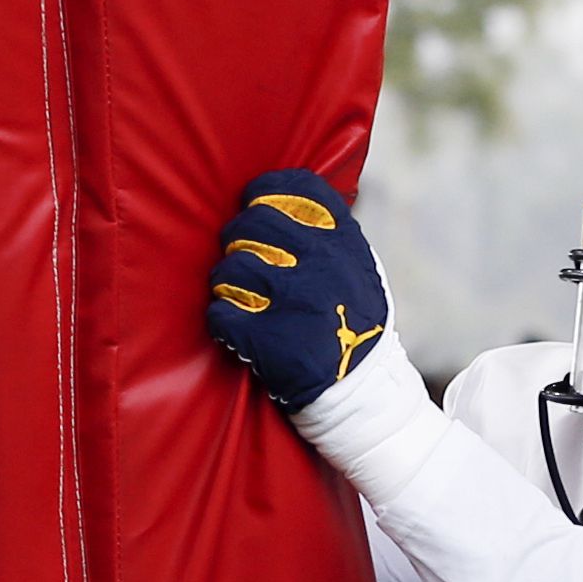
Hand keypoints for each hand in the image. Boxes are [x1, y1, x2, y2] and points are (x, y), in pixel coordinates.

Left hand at [206, 170, 391, 411]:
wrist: (363, 393)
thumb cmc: (354, 325)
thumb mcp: (359, 269)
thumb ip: (328, 234)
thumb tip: (280, 199)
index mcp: (343, 241)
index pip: (293, 188)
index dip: (263, 192)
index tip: (254, 206)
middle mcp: (319, 264)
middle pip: (251, 222)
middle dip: (238, 238)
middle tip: (242, 259)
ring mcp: (292, 300)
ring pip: (229, 268)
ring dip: (227, 284)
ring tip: (241, 299)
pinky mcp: (266, 339)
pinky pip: (219, 313)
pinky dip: (223, 322)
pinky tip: (238, 329)